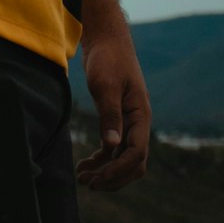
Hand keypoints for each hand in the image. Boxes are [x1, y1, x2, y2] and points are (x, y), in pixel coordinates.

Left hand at [76, 33, 150, 191]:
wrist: (106, 37)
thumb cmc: (107, 57)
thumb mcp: (106, 84)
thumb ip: (110, 114)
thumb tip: (111, 146)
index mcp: (140, 114)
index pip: (136, 153)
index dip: (118, 169)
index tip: (97, 178)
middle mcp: (138, 122)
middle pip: (133, 162)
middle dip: (113, 177)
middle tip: (89, 185)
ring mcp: (128, 121)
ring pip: (123, 157)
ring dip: (106, 171)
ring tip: (83, 178)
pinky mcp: (117, 118)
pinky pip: (114, 147)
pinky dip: (102, 159)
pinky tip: (87, 165)